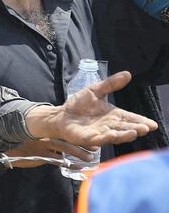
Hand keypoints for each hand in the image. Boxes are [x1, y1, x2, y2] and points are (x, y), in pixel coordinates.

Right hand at [4, 138, 94, 168]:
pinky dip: (70, 164)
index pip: (65, 132)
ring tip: (90, 158)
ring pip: (65, 149)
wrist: (9, 150)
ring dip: (79, 153)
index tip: (91, 136)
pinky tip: (79, 166)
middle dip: (82, 143)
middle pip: (68, 139)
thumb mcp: (37, 138)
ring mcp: (44, 147)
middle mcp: (47, 137)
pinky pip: (59, 160)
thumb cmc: (24, 144)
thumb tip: (65, 142)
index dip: (78, 135)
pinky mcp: (42, 157)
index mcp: (47, 131)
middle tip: (96, 147)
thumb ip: (50, 139)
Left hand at [25, 71, 157, 146]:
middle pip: (125, 128)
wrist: (60, 114)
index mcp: (113, 115)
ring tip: (134, 133)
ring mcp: (99, 133)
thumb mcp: (95, 90)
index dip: (141, 121)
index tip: (153, 124)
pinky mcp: (87, 138)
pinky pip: (98, 139)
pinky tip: (112, 135)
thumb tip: (128, 73)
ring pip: (115, 135)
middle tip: (146, 128)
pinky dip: (106, 138)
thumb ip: (110, 84)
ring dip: (124, 135)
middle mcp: (109, 126)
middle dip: (136, 129)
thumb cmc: (78, 104)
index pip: (130, 118)